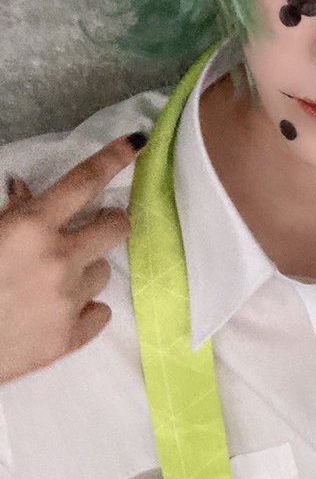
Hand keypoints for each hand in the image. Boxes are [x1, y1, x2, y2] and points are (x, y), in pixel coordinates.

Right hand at [0, 133, 146, 384]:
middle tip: (96, 227)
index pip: (83, 182)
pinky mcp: (71, 337)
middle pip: (117, 226)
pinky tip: (57, 313)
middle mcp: (58, 259)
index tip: (139, 141)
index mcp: (30, 228)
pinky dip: (84, 311)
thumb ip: (12, 214)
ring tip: (50, 283)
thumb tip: (26, 191)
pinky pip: (100, 312)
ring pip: (104, 272)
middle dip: (111, 222)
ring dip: (85, 271)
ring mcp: (68, 300)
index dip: (114, 158)